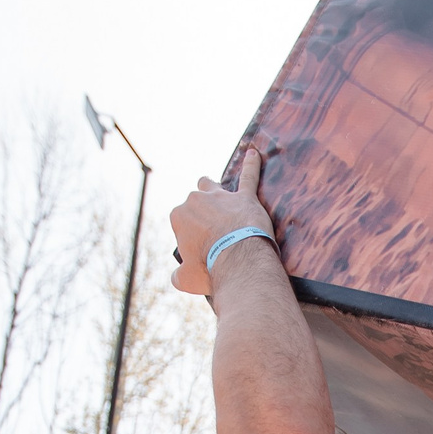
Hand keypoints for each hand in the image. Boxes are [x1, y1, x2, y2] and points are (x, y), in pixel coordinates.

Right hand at [170, 147, 276, 301]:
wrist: (238, 262)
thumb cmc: (210, 270)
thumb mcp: (185, 279)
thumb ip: (178, 275)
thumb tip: (178, 276)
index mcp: (179, 216)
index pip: (181, 221)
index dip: (190, 236)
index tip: (200, 250)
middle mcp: (196, 200)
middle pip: (195, 201)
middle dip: (200, 214)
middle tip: (211, 233)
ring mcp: (221, 197)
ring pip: (211, 185)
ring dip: (212, 190)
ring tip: (217, 196)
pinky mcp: (245, 198)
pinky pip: (249, 176)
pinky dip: (252, 165)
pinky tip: (254, 153)